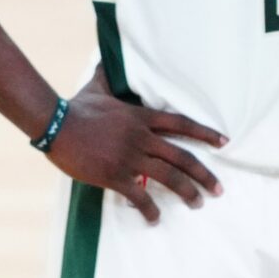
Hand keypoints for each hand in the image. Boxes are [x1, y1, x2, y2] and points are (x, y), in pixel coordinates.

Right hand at [45, 66, 226, 223]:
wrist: (55, 125)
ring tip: (197, 203)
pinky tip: (155, 219)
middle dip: (204, 174)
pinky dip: (149, 210)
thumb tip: (105, 58)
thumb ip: (105, 76)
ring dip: (187, 192)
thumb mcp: (95, 88)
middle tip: (218, 189)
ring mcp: (129, 157)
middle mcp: (141, 137)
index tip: (224, 142)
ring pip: (168, 177)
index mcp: (140, 117)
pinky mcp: (114, 175)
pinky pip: (139, 196)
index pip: (181, 124)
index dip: (204, 133)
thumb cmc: (75, 107)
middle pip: (182, 157)